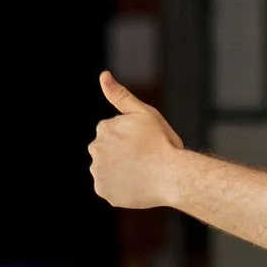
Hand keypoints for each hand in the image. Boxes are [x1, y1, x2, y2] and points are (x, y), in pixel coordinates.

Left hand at [89, 71, 184, 208]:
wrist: (171, 175)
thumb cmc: (162, 142)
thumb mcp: (144, 113)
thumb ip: (120, 95)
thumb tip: (103, 75)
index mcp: (104, 128)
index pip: (114, 134)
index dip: (133, 138)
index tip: (146, 142)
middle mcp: (95, 149)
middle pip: (109, 151)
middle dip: (123, 154)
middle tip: (145, 158)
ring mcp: (98, 172)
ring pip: (109, 170)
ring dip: (122, 170)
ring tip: (143, 172)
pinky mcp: (104, 191)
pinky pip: (111, 188)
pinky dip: (122, 187)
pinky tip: (137, 184)